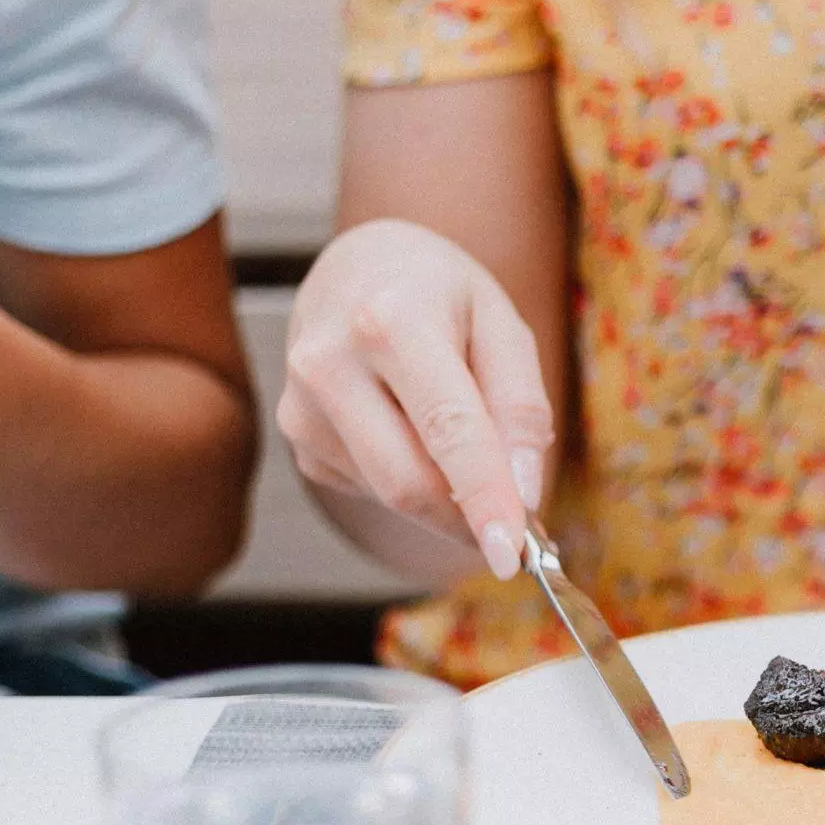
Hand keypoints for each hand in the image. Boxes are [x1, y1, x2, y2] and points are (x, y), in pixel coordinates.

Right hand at [279, 219, 555, 578]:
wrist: (356, 269)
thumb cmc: (440, 294)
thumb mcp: (502, 325)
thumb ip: (522, 407)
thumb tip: (526, 493)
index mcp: (391, 321)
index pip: (447, 429)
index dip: (483, 498)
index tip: (511, 554)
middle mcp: (330, 364)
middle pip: (409, 482)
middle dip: (470, 519)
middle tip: (520, 530)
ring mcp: (302, 407)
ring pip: (392, 495)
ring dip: (446, 498)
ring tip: (464, 445)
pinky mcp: (298, 441)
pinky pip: (372, 489)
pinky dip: (413, 481)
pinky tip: (413, 431)